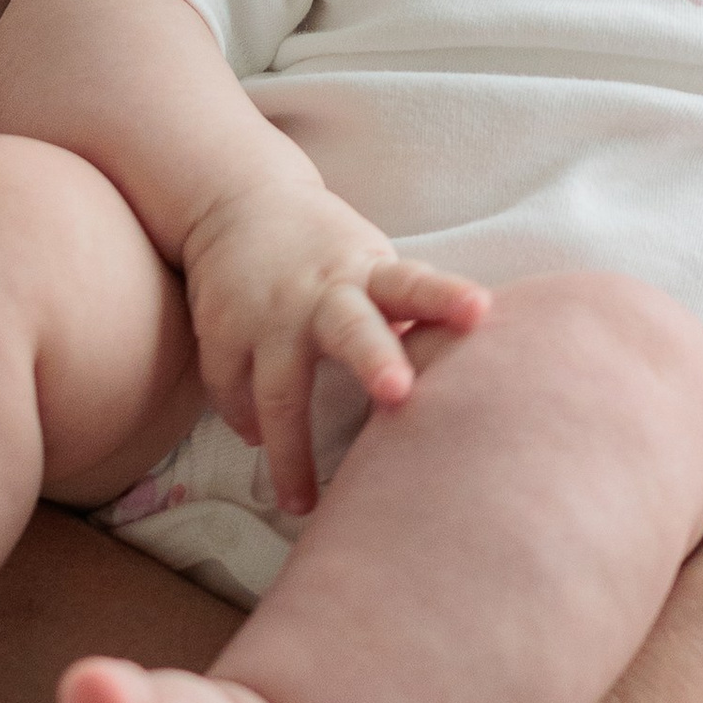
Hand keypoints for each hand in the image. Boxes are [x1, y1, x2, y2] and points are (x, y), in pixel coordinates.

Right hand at [179, 174, 485, 513]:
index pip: (415, 284)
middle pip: (351, 328)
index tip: (480, 311)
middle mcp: (320, 293)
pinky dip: (245, 422)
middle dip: (375, 359)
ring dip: (291, 450)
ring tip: (302, 503)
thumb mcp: (373, 267)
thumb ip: (407, 317)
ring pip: (279, 390)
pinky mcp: (222, 330)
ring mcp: (268, 314)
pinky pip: (232, 392)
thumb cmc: (330, 253)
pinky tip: (258, 443)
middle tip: (399, 392)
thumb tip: (463, 379)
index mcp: (368, 274)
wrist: (241, 200)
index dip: (446, 298)